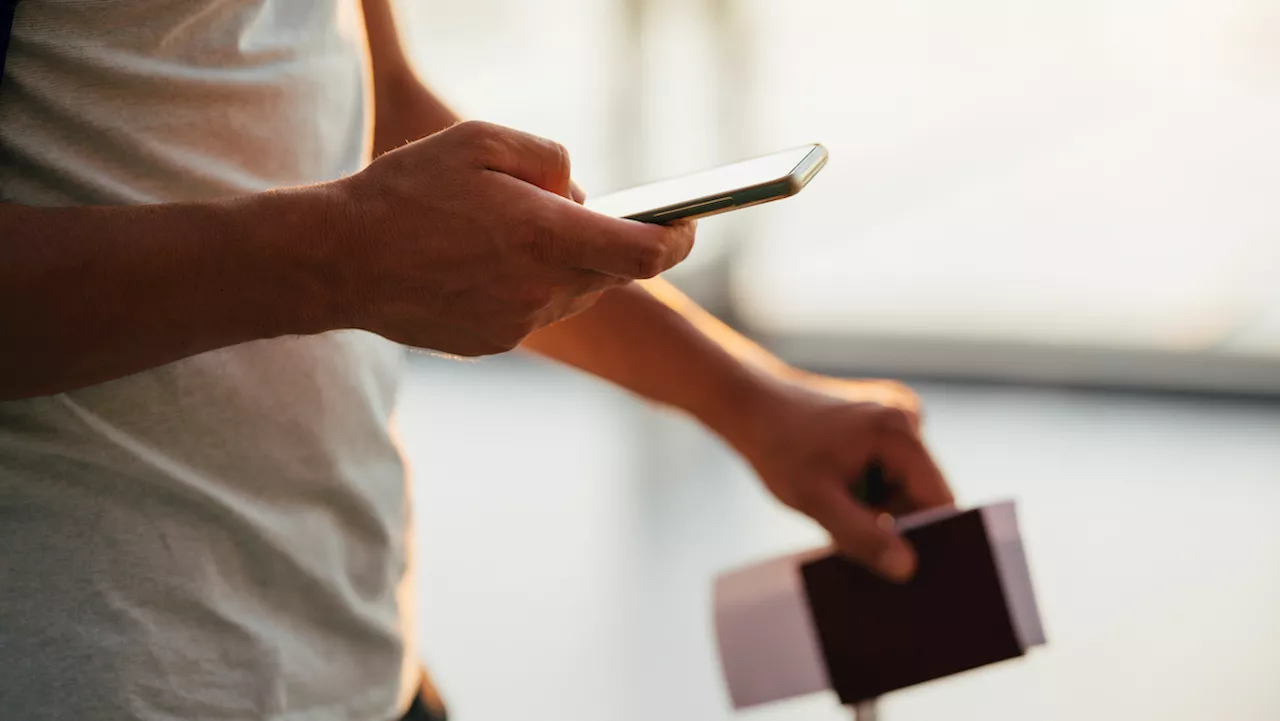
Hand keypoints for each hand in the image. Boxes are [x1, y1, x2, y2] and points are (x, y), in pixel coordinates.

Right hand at [326, 121, 695, 354]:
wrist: (339, 262)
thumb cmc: (407, 191)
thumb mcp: (480, 141)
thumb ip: (550, 158)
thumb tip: (581, 194)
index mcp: (545, 237)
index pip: (645, 254)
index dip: (678, 240)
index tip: (688, 226)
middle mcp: (540, 290)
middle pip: (610, 273)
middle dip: (607, 242)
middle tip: (574, 212)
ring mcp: (517, 324)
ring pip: (572, 292)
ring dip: (564, 263)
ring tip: (512, 231)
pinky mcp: (493, 343)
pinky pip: (534, 311)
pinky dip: (528, 286)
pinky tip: (483, 262)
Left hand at [728, 373, 953, 580]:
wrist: (750, 403)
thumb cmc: (777, 447)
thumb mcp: (815, 500)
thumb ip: (862, 536)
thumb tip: (907, 568)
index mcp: (899, 431)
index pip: (939, 499)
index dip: (931, 538)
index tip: (915, 573)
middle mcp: (907, 415)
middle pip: (922, 492)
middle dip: (897, 522)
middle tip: (859, 545)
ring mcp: (897, 414)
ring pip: (904, 484)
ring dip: (879, 506)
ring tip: (837, 508)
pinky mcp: (883, 421)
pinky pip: (890, 468)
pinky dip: (870, 488)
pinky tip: (838, 490)